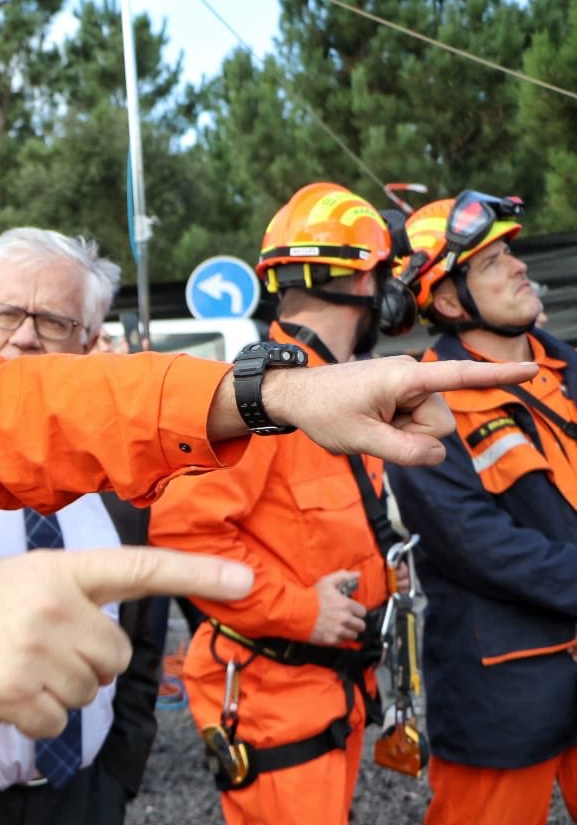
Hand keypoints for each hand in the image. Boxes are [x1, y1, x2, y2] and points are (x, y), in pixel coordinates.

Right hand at [0, 547, 251, 737]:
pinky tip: (3, 691)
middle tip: (40, 650)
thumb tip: (114, 646)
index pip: (140, 569)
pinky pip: (56, 722)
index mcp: (59, 571)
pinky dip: (34, 717)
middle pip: (114, 659)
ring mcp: (33, 650)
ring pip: (87, 694)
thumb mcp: (24, 577)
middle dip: (86, 664)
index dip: (196, 573)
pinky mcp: (12, 691)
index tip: (245, 580)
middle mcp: (52, 606)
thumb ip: (74, 597)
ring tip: (16, 665)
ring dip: (57, 692)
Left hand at [228, 356, 537, 466]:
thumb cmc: (322, 412)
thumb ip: (403, 451)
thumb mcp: (360, 439)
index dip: (495, 376)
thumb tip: (437, 455)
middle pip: (439, 422)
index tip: (530, 369)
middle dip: (413, 435)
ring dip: (403, 433)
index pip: (458, 376)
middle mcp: (412, 374)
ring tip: (369, 423)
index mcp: (404, 378)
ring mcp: (407, 383)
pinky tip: (373, 422)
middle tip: (374, 429)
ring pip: (428, 426)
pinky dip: (398, 429)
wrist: (295, 396)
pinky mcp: (402, 392)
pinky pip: (415, 421)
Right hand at [309, 570, 366, 644]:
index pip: (362, 612)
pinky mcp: (331, 640)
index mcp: (346, 605)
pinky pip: (343, 642)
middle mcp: (345, 619)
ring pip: (354, 635)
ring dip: (348, 632)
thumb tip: (358, 575)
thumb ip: (343, 577)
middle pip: (361, 626)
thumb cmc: (310, 597)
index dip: (356, 611)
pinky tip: (333, 632)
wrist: (294, 612)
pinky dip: (339, 639)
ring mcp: (338, 631)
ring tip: (340, 627)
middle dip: (355, 623)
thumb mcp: (326, 582)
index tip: (351, 611)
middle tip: (347, 620)